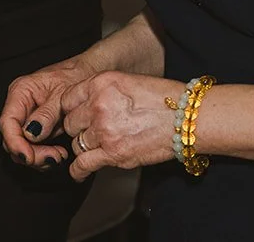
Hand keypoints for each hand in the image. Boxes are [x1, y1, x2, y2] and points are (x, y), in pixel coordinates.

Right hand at [0, 56, 94, 169]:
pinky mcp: (37, 129)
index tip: (29, 157)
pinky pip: (33, 148)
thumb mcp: (63, 94)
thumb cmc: (75, 77)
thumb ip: (47, 114)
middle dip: (31, 153)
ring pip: (22, 147)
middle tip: (54, 158)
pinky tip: (59, 153)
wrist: (88, 74)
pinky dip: (44, 155)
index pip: (8, 122)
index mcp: (21, 92)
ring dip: (39, 157)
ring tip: (60, 155)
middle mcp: (20, 106)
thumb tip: (31, 134)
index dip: (15, 143)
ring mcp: (28, 119)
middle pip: (13, 138)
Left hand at [59, 71, 186, 180]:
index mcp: (100, 83)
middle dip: (79, 128)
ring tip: (98, 146)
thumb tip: (87, 102)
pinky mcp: (113, 153)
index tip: (75, 115)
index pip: (67, 98)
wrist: (186, 118)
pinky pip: (83, 163)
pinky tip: (78, 172)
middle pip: (70, 122)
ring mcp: (104, 130)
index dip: (71, 109)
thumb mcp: (126, 81)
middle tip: (91, 130)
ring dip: (85, 146)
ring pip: (77, 143)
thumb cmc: (164, 99)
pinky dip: (78, 170)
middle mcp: (98, 105)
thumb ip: (102, 90)